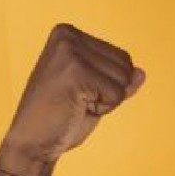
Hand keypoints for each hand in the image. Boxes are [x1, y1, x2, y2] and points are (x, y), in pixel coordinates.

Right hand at [1, 22, 145, 170]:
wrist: (33, 142)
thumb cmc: (61, 118)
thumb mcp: (95, 94)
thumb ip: (118, 81)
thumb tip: (141, 73)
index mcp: (68, 33)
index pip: (122, 58)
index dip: (109, 84)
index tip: (79, 92)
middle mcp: (68, 36)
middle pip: (126, 66)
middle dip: (110, 92)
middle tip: (78, 101)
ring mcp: (70, 52)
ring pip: (124, 79)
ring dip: (106, 100)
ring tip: (76, 104)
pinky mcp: (75, 71)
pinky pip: (116, 94)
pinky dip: (103, 108)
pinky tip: (76, 108)